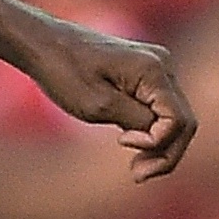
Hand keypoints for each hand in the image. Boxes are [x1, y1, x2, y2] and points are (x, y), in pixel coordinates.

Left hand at [20, 15, 195, 180]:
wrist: (37, 42)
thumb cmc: (61, 70)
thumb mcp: (99, 105)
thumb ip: (139, 123)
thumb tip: (165, 136)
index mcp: (153, 69)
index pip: (179, 121)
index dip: (158, 143)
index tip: (123, 143)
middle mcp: (162, 64)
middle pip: (182, 122)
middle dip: (164, 153)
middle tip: (138, 175)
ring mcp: (153, 67)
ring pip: (172, 118)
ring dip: (158, 146)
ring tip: (136, 170)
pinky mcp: (142, 73)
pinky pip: (157, 109)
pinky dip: (149, 131)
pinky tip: (132, 147)